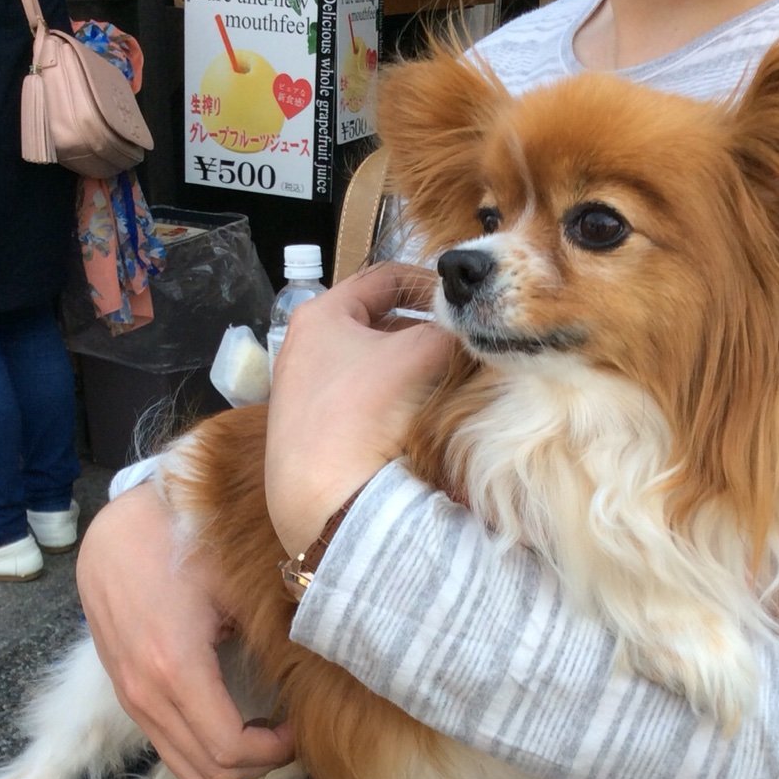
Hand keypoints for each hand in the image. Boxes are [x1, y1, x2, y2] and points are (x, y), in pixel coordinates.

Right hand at [77, 481, 295, 778]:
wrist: (116, 529)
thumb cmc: (182, 543)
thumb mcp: (235, 583)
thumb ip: (274, 633)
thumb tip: (324, 664)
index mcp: (175, 669)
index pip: (229, 749)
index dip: (273, 752)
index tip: (298, 727)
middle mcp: (145, 694)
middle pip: (207, 772)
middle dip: (255, 765)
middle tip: (287, 735)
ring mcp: (129, 698)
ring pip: (183, 766)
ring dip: (228, 763)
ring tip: (263, 731)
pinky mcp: (125, 692)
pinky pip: (166, 744)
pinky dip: (202, 747)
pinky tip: (232, 716)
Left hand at [266, 259, 451, 556]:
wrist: (328, 501)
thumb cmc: (365, 413)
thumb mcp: (420, 355)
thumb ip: (451, 328)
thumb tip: (473, 323)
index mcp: (320, 314)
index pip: (385, 277)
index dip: (431, 284)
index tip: (463, 304)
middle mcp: (305, 347)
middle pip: (381, 323)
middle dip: (425, 333)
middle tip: (461, 347)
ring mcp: (306, 391)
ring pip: (375, 363)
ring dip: (413, 369)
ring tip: (446, 383)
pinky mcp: (313, 430)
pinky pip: (364, 400)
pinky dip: (394, 400)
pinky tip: (418, 419)